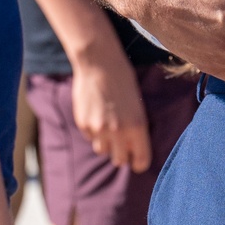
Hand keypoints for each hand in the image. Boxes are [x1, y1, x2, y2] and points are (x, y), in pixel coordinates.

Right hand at [71, 44, 151, 171]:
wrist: (99, 63)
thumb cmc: (123, 79)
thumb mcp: (137, 104)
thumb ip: (135, 128)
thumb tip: (132, 148)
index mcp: (137, 126)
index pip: (141, 161)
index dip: (139, 162)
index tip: (137, 159)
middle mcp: (118, 131)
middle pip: (119, 160)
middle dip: (121, 154)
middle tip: (122, 144)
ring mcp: (99, 129)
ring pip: (102, 150)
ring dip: (106, 142)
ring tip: (108, 123)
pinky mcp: (83, 124)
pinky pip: (90, 137)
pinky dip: (93, 130)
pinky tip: (96, 112)